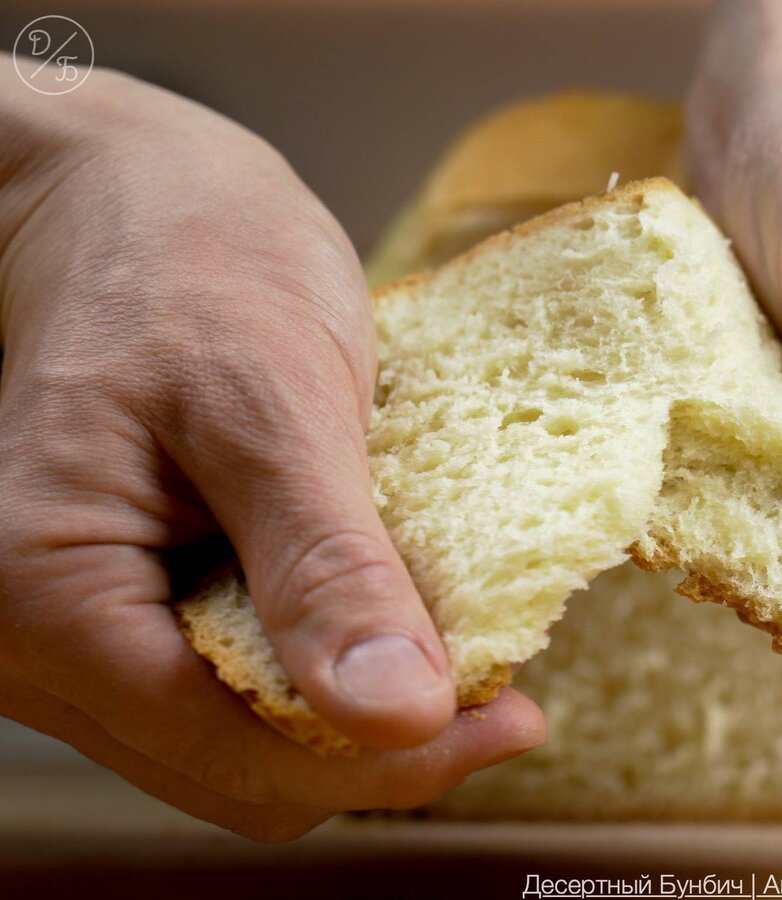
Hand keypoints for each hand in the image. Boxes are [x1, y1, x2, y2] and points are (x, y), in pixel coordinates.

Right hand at [0, 61, 543, 838]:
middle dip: (376, 737)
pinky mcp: (132, 606)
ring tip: (452, 633)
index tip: (511, 714)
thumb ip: (324, 566)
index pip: (232, 753)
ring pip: (243, 739)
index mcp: (45, 589)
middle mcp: (38, 638)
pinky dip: (328, 660)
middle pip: (237, 768)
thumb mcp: (274, 399)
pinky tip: (392, 605)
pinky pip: (240, 682)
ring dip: (357, 703)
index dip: (384, 755)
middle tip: (498, 676)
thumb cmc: (192, 262)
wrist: (141, 201)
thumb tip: (397, 715)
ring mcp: (81, 631)